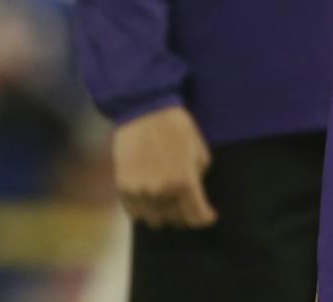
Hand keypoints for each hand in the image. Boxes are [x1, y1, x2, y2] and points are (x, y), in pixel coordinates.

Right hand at [112, 105, 217, 228]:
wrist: (144, 113)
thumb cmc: (176, 128)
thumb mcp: (199, 149)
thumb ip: (198, 176)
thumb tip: (195, 193)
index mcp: (185, 181)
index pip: (196, 215)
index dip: (205, 218)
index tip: (209, 217)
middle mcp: (162, 192)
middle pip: (176, 219)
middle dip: (185, 214)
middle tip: (189, 205)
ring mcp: (140, 192)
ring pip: (155, 219)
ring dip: (164, 214)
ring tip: (169, 202)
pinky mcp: (123, 189)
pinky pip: (135, 213)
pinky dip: (145, 210)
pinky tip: (152, 199)